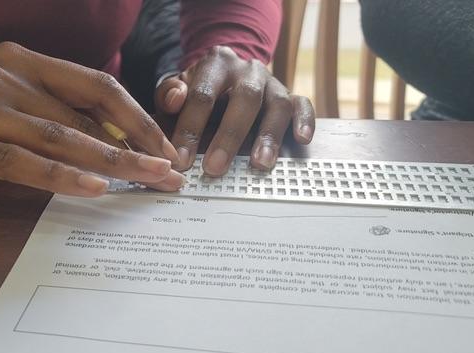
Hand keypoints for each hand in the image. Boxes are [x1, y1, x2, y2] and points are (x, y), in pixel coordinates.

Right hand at [0, 42, 183, 196]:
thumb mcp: (0, 96)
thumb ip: (47, 109)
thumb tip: (106, 140)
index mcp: (21, 60)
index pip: (95, 85)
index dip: (137, 116)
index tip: (165, 145)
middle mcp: (5, 76)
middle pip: (87, 113)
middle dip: (136, 145)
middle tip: (171, 172)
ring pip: (61, 136)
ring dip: (112, 162)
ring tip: (148, 181)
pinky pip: (21, 162)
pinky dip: (61, 175)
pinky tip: (93, 188)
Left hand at [155, 46, 314, 174]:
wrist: (225, 76)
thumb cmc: (199, 90)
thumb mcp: (177, 88)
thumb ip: (168, 93)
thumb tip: (173, 100)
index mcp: (217, 63)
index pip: (202, 94)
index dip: (190, 127)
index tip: (182, 158)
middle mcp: (248, 70)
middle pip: (244, 98)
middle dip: (229, 136)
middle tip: (215, 167)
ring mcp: (272, 83)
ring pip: (277, 105)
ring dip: (269, 136)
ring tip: (259, 163)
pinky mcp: (290, 96)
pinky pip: (303, 105)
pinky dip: (305, 121)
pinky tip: (301, 139)